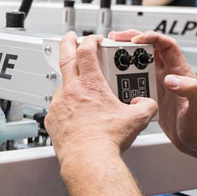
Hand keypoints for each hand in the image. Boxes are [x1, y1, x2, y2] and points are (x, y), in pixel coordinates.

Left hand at [45, 33, 157, 167]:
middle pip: (65, 58)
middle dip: (67, 43)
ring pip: (62, 86)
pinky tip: (75, 114)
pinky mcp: (51, 119)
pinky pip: (58, 107)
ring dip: (70, 83)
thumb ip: (145, 106)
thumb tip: (145, 104)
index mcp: (90, 85)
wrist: (88, 158)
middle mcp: (71, 91)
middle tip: (69, 37)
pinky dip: (66, 106)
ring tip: (80, 89)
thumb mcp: (136, 119)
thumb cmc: (107, 139)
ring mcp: (58, 104)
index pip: (86, 52)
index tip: (93, 39)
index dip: (89, 41)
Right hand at [110, 30, 196, 158]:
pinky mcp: (148, 96)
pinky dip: (119, 79)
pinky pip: (131, 83)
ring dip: (122, 61)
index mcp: (180, 71)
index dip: (151, 37)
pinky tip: (112, 81)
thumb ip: (188, 89)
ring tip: (109, 59)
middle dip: (129, 42)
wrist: (195, 143)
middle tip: (113, 41)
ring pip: (136, 65)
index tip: (135, 39)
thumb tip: (170, 79)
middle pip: (146, 50)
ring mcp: (156, 85)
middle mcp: (167, 75)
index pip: (165, 45)